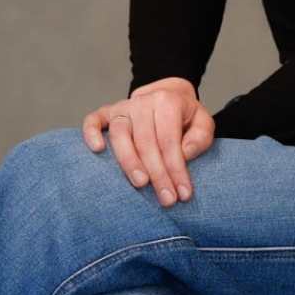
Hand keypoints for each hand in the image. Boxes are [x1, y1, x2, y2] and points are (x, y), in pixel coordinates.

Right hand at [84, 78, 215, 208]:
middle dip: (157, 174)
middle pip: (146, 141)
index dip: (176, 168)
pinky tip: (97, 150)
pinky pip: (94, 120)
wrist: (167, 95)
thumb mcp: (203, 122)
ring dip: (129, 161)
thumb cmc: (185, 117)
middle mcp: (142, 102)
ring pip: (120, 134)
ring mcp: (122, 107)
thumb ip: (200, 137)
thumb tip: (185, 153)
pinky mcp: (107, 112)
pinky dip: (91, 133)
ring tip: (140, 184)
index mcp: (167, 102)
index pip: (170, 140)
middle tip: (165, 199)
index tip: (182, 193)